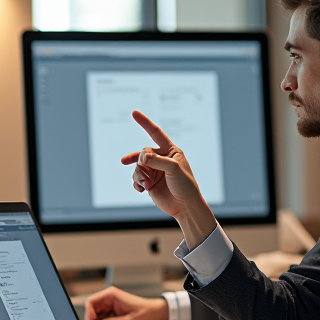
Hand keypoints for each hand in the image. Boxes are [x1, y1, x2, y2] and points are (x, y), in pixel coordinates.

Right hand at [85, 286, 168, 319]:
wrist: (157, 313)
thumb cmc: (146, 313)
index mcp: (111, 295)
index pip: (91, 302)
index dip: (88, 315)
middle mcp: (109, 298)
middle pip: (92, 309)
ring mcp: (110, 304)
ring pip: (96, 314)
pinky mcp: (113, 311)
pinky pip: (103, 317)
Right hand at [124, 111, 217, 248]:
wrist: (185, 206)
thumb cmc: (185, 186)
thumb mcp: (174, 169)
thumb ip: (157, 160)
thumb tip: (142, 157)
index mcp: (171, 151)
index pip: (155, 133)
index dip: (144, 123)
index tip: (134, 112)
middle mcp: (161, 158)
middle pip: (143, 153)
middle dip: (142, 163)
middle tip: (147, 174)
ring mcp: (154, 170)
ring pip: (138, 166)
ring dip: (140, 175)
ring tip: (147, 185)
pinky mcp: (148, 182)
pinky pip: (135, 177)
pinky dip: (136, 183)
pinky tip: (141, 189)